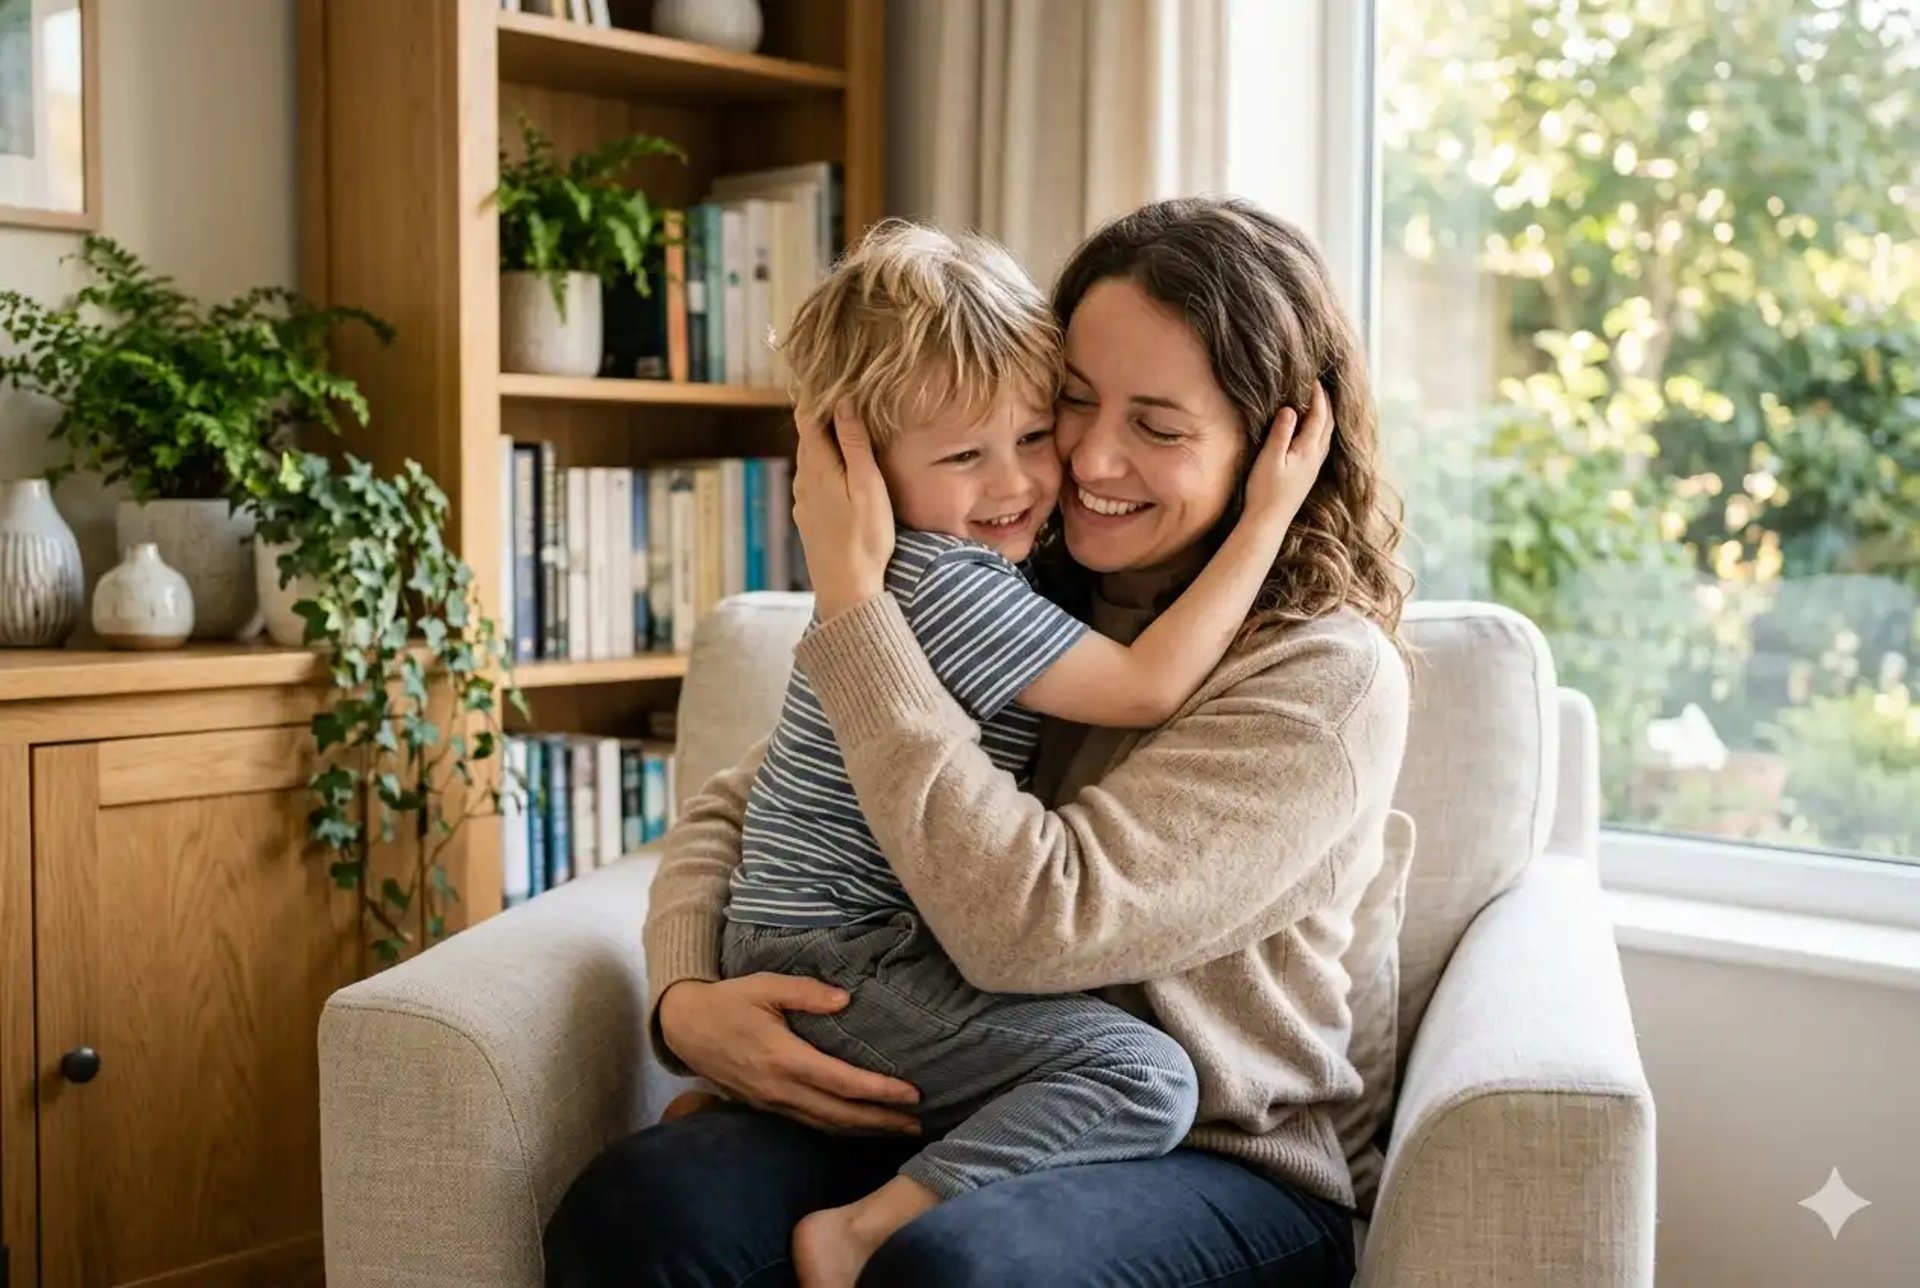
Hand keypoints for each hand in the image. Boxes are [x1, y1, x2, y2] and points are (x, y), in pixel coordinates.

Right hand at [657, 976, 921, 1134]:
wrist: (685, 1028)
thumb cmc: (729, 1001)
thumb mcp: (765, 985)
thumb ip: (806, 992)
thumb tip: (846, 999)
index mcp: (784, 1058)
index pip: (842, 1082)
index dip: (880, 1091)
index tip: (912, 1093)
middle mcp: (781, 1089)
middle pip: (841, 1114)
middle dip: (881, 1121)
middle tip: (918, 1123)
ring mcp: (772, 1103)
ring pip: (826, 1125)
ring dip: (864, 1130)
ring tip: (898, 1129)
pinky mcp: (767, 1107)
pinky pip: (810, 1123)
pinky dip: (839, 1128)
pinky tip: (859, 1127)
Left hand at [792, 402, 895, 619]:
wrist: (847, 590)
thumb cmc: (865, 539)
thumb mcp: (866, 486)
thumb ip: (853, 443)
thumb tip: (842, 401)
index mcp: (817, 467)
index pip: (808, 418)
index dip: (816, 394)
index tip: (828, 374)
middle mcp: (803, 480)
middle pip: (808, 437)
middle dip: (821, 414)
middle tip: (840, 392)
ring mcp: (803, 501)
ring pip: (810, 459)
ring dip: (823, 440)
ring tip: (842, 424)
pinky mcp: (809, 519)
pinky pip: (813, 480)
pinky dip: (825, 464)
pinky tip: (840, 470)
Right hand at [1241, 384, 1334, 537]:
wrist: (1268, 522)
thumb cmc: (1265, 491)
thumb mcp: (1270, 459)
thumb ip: (1281, 433)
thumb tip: (1291, 408)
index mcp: (1308, 451)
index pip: (1319, 417)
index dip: (1318, 397)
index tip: (1314, 379)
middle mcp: (1315, 458)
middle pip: (1328, 425)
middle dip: (1326, 404)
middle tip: (1319, 387)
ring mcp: (1313, 468)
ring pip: (1326, 436)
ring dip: (1325, 418)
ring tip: (1319, 405)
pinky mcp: (1307, 476)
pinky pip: (1320, 446)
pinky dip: (1320, 431)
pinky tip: (1312, 433)